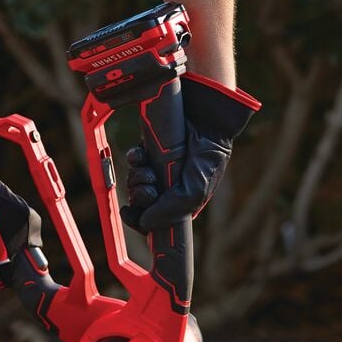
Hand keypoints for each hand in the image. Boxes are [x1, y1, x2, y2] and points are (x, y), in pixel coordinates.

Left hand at [122, 74, 260, 233]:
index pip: (156, 219)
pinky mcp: (150, 149)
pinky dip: (134, 158)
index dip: (141, 220)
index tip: (132, 215)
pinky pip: (134, 160)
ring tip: (146, 167)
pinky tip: (141, 153)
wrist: (206, 117)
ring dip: (136, 177)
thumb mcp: (195, 189)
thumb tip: (145, 224)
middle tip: (147, 187)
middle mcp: (168, 186)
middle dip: (140, 195)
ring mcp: (158, 167)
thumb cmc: (209, 154)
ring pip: (135, 181)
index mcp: (181, 201)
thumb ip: (172, 211)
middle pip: (141, 201)